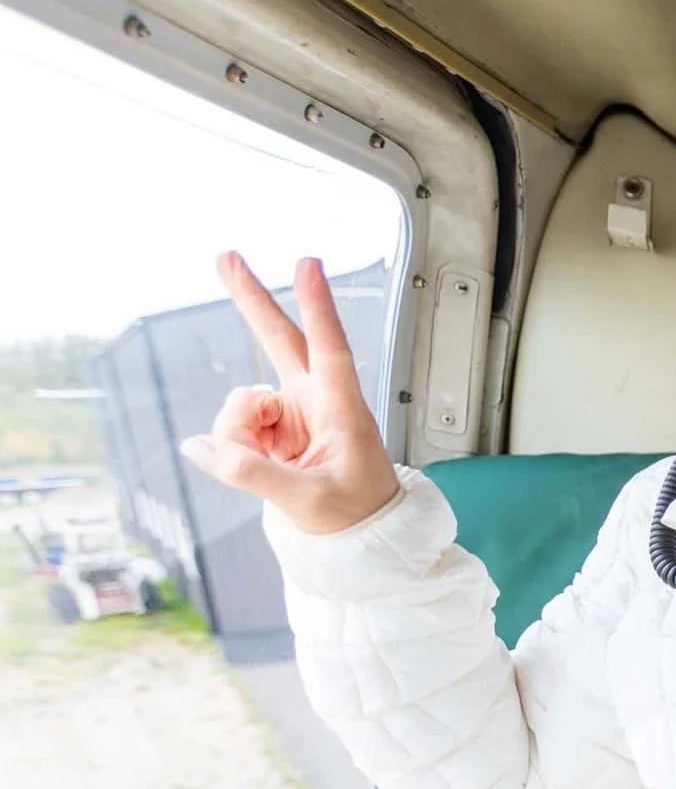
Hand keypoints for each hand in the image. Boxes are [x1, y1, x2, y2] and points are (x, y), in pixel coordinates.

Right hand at [180, 254, 399, 533]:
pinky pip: (235, 424)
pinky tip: (254, 460)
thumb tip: (199, 447)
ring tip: (264, 462)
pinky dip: (234, 444)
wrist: (362, 533)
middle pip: (281, 339)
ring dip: (237, 430)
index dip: (319, 307)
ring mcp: (294, 410)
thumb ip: (253, 474)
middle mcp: (318, 399)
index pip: (331, 349)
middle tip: (226, 256)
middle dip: (252, 300)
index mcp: (344, 409)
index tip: (308, 264)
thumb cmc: (355, 512)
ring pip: (242, 400)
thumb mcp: (308, 500)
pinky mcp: (275, 426)